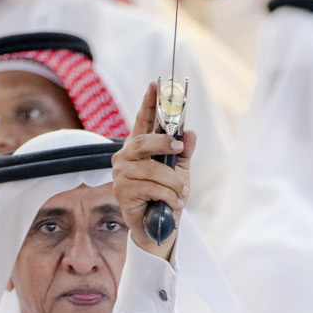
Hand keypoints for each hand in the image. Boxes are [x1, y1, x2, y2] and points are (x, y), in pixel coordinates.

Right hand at [111, 84, 196, 257]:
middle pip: (144, 141)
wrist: (159, 227)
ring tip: (181, 194)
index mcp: (139, 147)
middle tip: (178, 149)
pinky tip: (173, 203)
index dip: (149, 103)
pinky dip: (167, 195)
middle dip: (164, 144)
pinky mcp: (123, 192)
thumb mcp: (180, 172)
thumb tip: (190, 132)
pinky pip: (151, 188)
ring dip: (173, 182)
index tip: (155, 85)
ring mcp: (121, 174)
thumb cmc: (167, 196)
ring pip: (152, 169)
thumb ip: (183, 152)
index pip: (142, 120)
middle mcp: (125, 157)